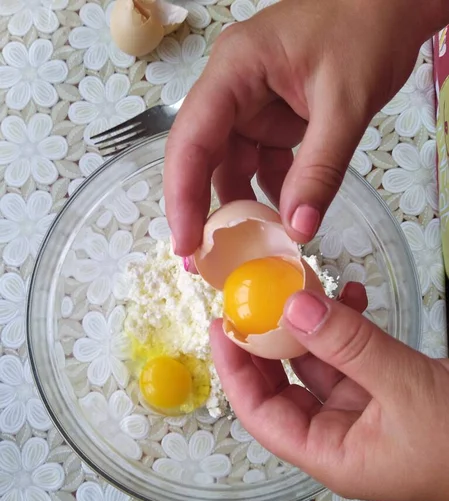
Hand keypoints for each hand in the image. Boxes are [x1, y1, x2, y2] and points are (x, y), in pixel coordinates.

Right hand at [165, 0, 447, 256]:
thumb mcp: (346, 104)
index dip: (182, 195)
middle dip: (201, 207)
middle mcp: (232, 88)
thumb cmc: (368, 28)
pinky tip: (282, 220)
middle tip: (200, 257)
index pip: (193, 138)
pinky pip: (260, 165)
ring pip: (230, 166)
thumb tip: (299, 230)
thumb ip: (320, 170)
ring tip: (245, 248)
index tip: (185, 241)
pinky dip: (270, 194)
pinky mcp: (271, 120)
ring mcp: (250, 105)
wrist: (391, 6)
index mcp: (235, 69)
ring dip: (240, 207)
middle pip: (201, 157)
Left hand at [210, 282, 448, 500]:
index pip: (261, 416)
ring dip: (312, 325)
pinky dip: (349, 326)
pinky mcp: (388, 391)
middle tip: (253, 298)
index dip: (235, 372)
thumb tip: (293, 306)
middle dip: (268, 341)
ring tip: (308, 286)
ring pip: (319, 363)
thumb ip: (349, 345)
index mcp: (332, 455)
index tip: (221, 326)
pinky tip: (350, 296)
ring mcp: (365, 413)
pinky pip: (353, 355)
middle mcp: (341, 436)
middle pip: (284, 387)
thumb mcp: (405, 387)